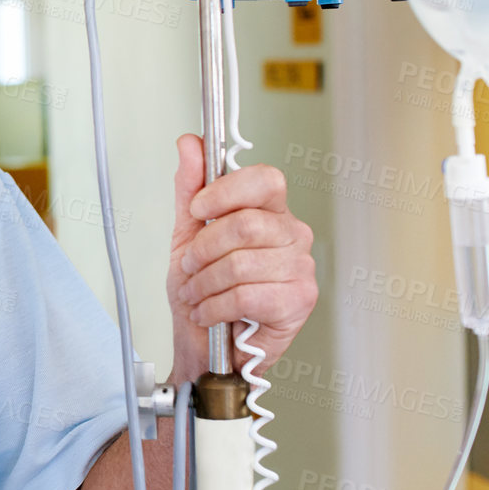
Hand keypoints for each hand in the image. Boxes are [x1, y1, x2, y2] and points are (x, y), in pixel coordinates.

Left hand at [166, 134, 316, 384]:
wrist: (204, 347)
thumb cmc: (203, 292)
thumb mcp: (187, 235)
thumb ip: (190, 188)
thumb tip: (189, 143)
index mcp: (270, 212)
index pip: (264, 179)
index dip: (225, 191)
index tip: (197, 209)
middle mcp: (293, 234)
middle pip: (246, 224)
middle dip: (204, 248)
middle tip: (191, 265)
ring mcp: (301, 267)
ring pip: (241, 263)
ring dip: (205, 283)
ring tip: (198, 294)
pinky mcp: (300, 301)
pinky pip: (248, 295)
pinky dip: (216, 306)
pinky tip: (210, 312)